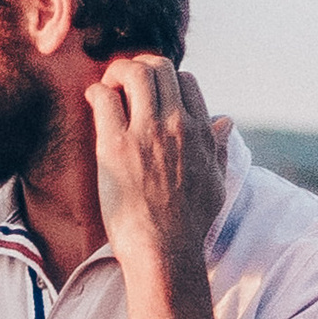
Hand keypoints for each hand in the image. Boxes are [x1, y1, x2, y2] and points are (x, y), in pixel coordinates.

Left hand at [87, 59, 227, 277]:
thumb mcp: (217, 184)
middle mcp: (177, 125)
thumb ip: (219, 149)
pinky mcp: (116, 146)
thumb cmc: (189, 226)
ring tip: (108, 86)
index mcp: (201, 132)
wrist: (165, 252)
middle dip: (140, 66)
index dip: (166, 81)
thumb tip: (225, 120)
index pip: (187, 82)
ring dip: (117, 72)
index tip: (150, 93)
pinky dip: (96, 91)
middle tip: (123, 82)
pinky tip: (93, 100)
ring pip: (134, 73)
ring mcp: (147, 133)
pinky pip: (104, 99)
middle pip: (160, 67)